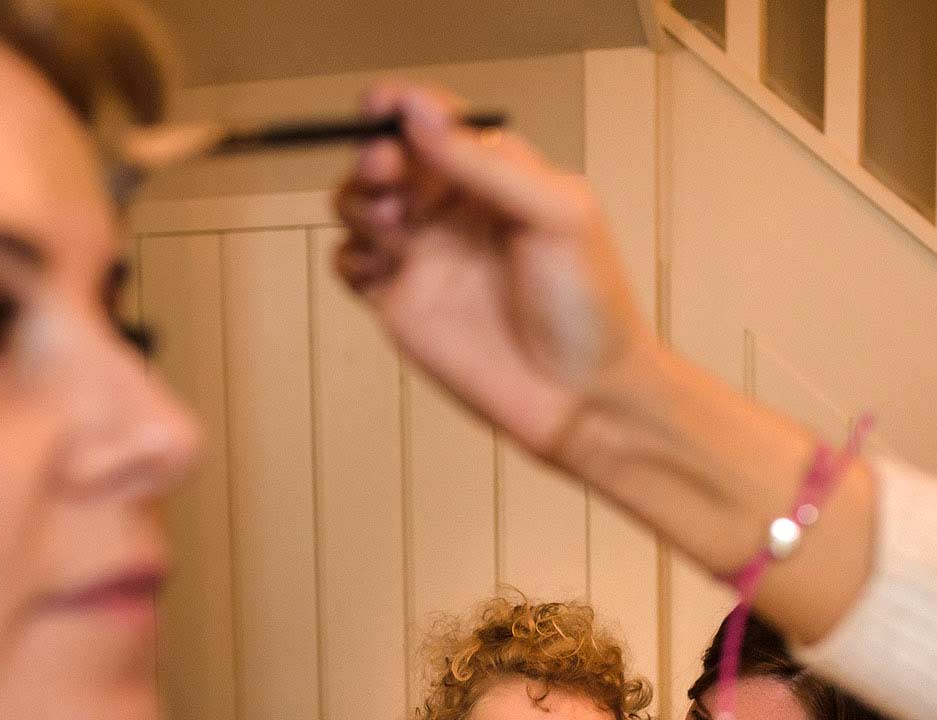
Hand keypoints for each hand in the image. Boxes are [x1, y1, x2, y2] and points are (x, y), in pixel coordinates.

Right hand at [331, 83, 655, 452]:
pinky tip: (379, 267)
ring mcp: (423, 256)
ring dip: (358, 202)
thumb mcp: (558, 215)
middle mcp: (452, 211)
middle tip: (387, 171)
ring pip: (359, 206)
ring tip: (391, 222)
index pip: (435, 123)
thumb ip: (488, 165)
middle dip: (375, 155)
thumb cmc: (588, 305)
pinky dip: (349, 256)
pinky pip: (350, 266)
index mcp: (494, 177)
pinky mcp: (400, 304)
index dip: (401, 107)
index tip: (382, 105)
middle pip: (386, 159)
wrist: (580, 396)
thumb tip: (422, 117)